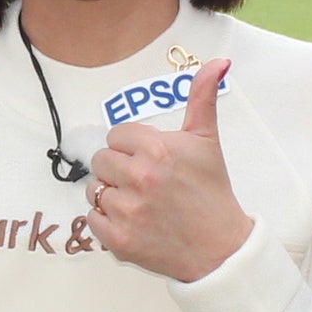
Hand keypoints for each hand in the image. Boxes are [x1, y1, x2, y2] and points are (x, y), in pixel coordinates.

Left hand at [85, 60, 254, 283]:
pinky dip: (107, 222)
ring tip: (140, 202)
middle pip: (101, 160)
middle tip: (145, 182)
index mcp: (157, 149)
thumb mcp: (207, 140)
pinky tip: (133, 221)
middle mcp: (139, 178)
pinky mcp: (119, 239)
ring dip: (111, 195)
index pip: (116, 136)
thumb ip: (203, 97)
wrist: (220, 249)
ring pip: (94, 190)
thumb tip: (218, 62)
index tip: (149, 160)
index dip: (131, 147)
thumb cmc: (211, 193)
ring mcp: (128, 211)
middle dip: (119, 169)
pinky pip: (92, 219)